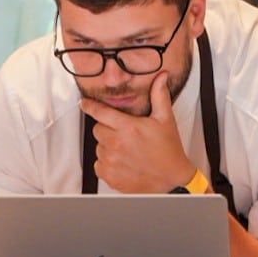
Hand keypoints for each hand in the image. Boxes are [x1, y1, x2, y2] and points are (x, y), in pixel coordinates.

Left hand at [80, 72, 194, 193]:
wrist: (172, 179)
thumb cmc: (169, 151)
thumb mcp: (165, 119)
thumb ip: (159, 96)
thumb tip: (161, 77)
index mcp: (128, 128)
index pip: (100, 112)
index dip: (90, 106)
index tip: (84, 103)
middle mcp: (117, 144)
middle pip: (97, 129)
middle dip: (107, 128)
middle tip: (124, 134)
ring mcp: (112, 162)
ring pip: (98, 147)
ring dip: (108, 146)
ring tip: (127, 150)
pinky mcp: (110, 176)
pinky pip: (98, 164)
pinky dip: (107, 163)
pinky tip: (122, 161)